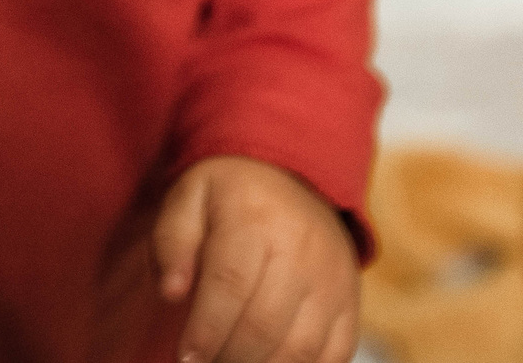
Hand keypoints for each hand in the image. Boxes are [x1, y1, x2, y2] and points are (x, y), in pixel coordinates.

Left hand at [153, 157, 358, 362]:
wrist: (294, 178)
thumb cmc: (229, 197)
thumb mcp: (188, 198)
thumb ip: (171, 242)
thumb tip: (171, 292)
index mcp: (255, 218)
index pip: (230, 284)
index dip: (206, 330)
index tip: (185, 358)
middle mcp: (302, 249)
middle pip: (265, 324)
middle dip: (228, 358)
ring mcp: (333, 279)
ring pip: (300, 347)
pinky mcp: (351, 303)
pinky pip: (335, 354)